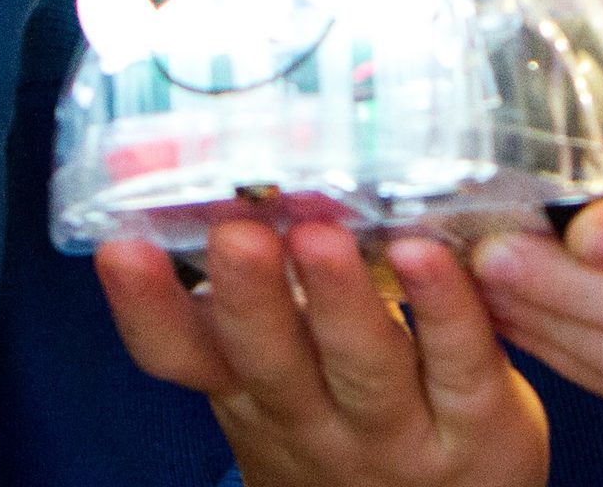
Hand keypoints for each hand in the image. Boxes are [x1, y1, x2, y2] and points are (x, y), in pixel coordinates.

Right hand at [96, 221, 548, 486]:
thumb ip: (239, 294)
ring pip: (362, 367)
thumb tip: (185, 174)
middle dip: (250, 298)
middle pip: (270, 364)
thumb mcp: (274, 374)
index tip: (120, 245)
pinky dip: (445, 309)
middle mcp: (312, 417)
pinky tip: (430, 253)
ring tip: (320, 238)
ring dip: (339, 301)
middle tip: (233, 234)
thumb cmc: (345, 421)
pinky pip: (461, 362)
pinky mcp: (482, 423)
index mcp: (250, 391)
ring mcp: (396, 428)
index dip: (146, 308)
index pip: (181, 357)